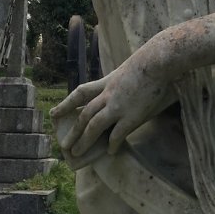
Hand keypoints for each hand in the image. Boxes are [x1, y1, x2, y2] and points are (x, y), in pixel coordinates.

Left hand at [51, 56, 168, 159]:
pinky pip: (117, 134)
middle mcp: (108, 95)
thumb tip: (125, 88)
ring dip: (84, 141)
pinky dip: (112, 144)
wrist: (160, 61)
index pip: (81, 93)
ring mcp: (119, 106)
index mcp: (107, 82)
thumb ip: (123, 80)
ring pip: (94, 126)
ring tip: (76, 153)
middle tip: (64, 145)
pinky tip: (110, 152)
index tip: (54, 113)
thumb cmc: (151, 61)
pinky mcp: (132, 116)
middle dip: (73, 131)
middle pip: (84, 114)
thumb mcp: (129, 68)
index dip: (65, 104)